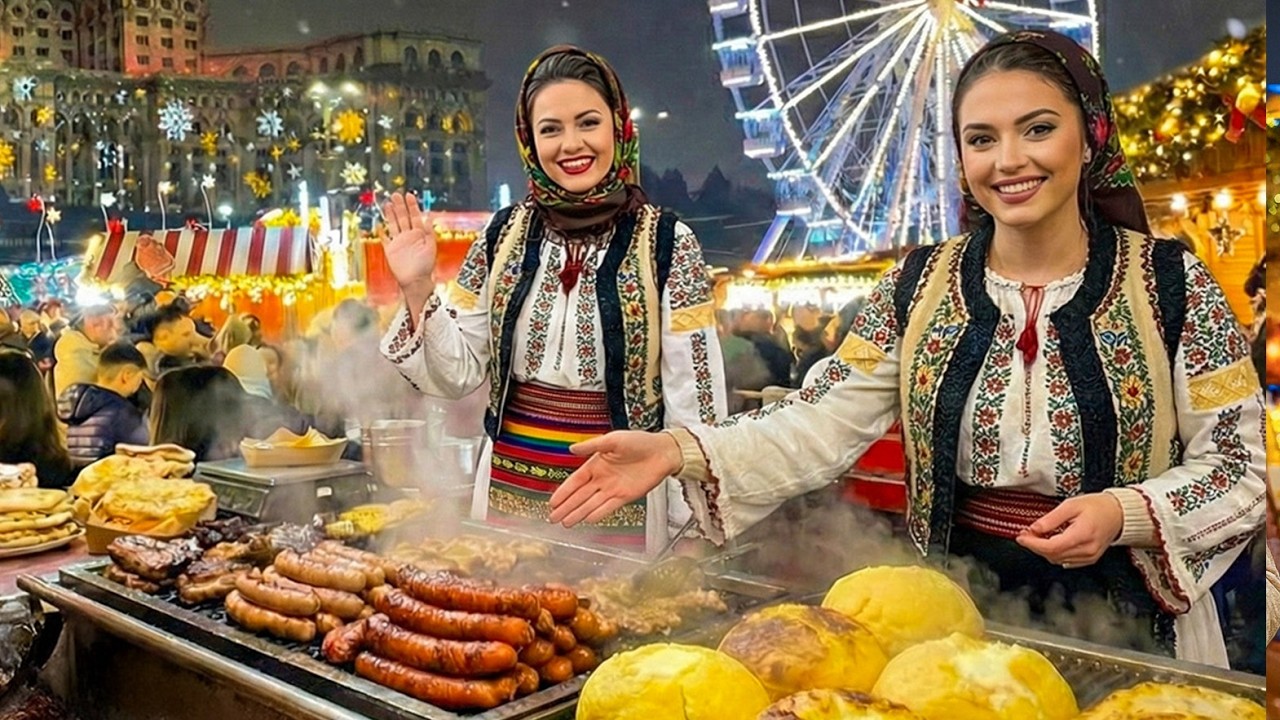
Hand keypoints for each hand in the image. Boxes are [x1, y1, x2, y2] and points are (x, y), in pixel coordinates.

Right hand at [381, 192, 436, 295]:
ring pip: (393, 224)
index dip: (412, 206)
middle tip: (395, 194)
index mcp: (419, 234)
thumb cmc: (425, 266)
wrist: (415, 281)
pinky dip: (382, 231)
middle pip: (403, 217)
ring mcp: (398, 242)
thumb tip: (429, 217)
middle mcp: (408, 236)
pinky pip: (385, 238)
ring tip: (388, 203)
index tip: (409, 195)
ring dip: (390, 214)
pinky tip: (379, 224)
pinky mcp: (390, 250)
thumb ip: (428, 231)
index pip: (415, 216)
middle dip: (399, 206)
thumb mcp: (430, 246)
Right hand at [548, 431, 683, 526]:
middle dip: (566, 507)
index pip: (575, 481)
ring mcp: (613, 489)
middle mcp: (602, 479)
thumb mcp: (613, 440)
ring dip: (578, 513)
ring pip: (591, 504)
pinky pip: (608, 507)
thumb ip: (592, 446)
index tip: (552, 502)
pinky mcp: (625, 497)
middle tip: (552, 518)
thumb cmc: (639, 442)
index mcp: (596, 464)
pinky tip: (587, 520)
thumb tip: (572, 448)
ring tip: (565, 523)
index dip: (563, 492)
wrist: (662, 452)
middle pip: (580, 496)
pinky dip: (597, 514)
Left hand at [1016, 493, 1123, 567]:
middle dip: (1035, 546)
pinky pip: (1066, 561)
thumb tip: (1034, 529)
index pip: (1051, 547)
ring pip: (1058, 559)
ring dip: (1043, 550)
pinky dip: (1054, 553)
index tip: (1021, 537)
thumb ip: (1051, 519)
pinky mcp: (1089, 559)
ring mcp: (1089, 557)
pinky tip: (1050, 543)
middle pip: (1052, 555)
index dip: (1033, 544)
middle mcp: (1087, 550)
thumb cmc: (1098, 507)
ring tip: (1036, 537)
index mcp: (1082, 535)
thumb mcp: (1071, 505)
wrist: (1118, 513)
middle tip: (1025, 534)